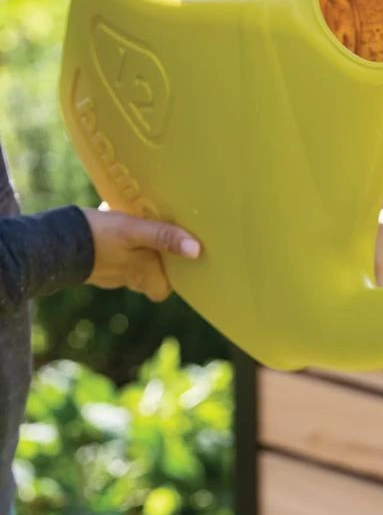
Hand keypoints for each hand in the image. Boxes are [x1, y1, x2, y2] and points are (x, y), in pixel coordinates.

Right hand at [81, 207, 201, 301]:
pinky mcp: (94, 263)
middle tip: (161, 239)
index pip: (164, 288)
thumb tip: (196, 250)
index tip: (180, 259)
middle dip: (156, 261)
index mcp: (143, 275)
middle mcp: (129, 279)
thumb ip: (164, 238)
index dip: (173, 277)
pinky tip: (115, 225)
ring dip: (138, 250)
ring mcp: (110, 273)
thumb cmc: (98, 237)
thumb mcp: (134, 231)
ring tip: (141, 227)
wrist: (53, 242)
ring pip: (132, 266)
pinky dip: (118, 245)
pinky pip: (113, 256)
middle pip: (150, 277)